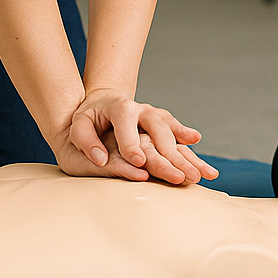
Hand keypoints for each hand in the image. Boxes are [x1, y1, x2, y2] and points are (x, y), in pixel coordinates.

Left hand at [65, 88, 217, 184]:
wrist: (104, 101)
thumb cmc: (89, 117)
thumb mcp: (79, 124)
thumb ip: (85, 139)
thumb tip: (100, 158)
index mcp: (120, 107)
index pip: (126, 124)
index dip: (132, 143)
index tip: (138, 163)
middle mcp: (141, 109)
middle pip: (157, 128)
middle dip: (168, 153)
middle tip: (178, 176)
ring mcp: (154, 115)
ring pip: (172, 131)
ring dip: (186, 152)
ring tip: (199, 171)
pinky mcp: (162, 122)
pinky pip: (177, 131)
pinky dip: (187, 138)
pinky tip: (196, 142)